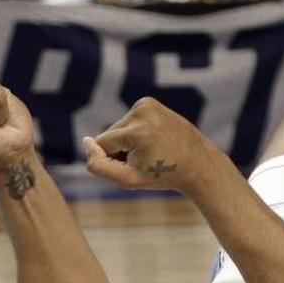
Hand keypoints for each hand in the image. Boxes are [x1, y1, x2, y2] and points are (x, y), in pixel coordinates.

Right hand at [83, 97, 217, 192]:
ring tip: (152, 151)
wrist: (197, 164)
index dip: (113, 160)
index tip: (136, 166)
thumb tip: (85, 141)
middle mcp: (141, 110)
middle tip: (147, 160)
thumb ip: (99, 165)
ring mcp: (146, 103)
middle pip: (109, 134)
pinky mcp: (149, 102)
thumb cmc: (163, 175)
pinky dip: (135, 132)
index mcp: (137, 130)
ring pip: (118, 127)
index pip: (102, 144)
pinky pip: (128, 120)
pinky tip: (153, 140)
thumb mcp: (128, 180)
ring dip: (128, 142)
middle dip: (121, 150)